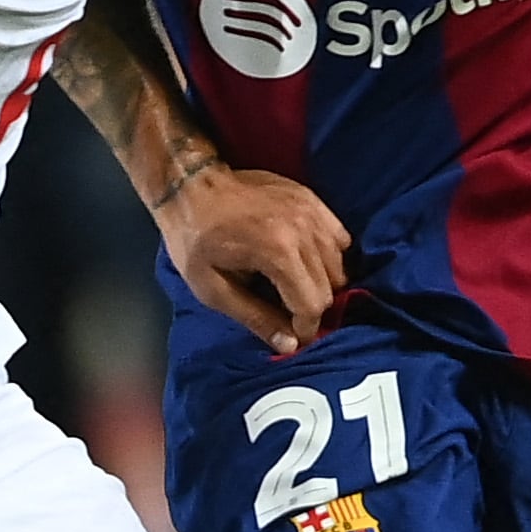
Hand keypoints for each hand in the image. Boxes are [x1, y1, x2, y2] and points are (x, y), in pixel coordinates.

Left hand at [158, 160, 346, 354]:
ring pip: (339, 263)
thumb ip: (255, 318)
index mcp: (278, 252)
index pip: (312, 304)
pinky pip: (339, 238)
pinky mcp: (312, 199)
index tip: (292, 335)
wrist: (191, 186)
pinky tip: (306, 262)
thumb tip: (290, 345)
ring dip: (321, 283)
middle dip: (312, 308)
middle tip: (289, 313)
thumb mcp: (213, 289)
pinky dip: (329, 256)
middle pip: (330, 286)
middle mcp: (303, 229)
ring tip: (295, 288)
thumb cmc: (194, 240)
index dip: (304, 328)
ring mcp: (311, 210)